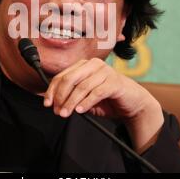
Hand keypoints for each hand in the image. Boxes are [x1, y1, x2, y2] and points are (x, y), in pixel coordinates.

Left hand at [43, 58, 163, 152]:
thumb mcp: (85, 97)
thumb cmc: (107, 99)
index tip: (47, 103)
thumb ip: (70, 96)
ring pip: (82, 87)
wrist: (132, 102)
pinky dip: (86, 102)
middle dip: (61, 96)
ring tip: (66, 113)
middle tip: (58, 111)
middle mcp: (93, 65)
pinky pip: (96, 93)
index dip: (52, 90)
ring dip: (71, 102)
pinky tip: (80, 110)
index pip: (62, 75)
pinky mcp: (114, 82)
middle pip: (70, 79)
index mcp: (84, 65)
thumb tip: (50, 101)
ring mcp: (105, 71)